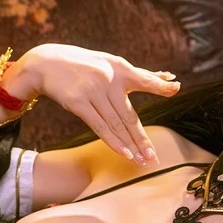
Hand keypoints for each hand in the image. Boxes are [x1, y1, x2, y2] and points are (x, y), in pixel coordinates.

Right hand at [6, 45, 180, 164]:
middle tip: (154, 156)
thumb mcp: (110, 62)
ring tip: (142, 161)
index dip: (158, 85)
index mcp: (119, 67)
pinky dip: (113, 142)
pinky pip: (99, 127)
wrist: (47, 63)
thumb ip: (138, 73)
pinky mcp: (78, 104)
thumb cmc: (83, 64)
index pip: (143, 78)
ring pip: (116, 125)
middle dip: (142, 139)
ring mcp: (93, 92)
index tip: (175, 89)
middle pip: (130, 115)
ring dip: (130, 146)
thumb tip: (167, 77)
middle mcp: (108, 80)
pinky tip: (125, 154)